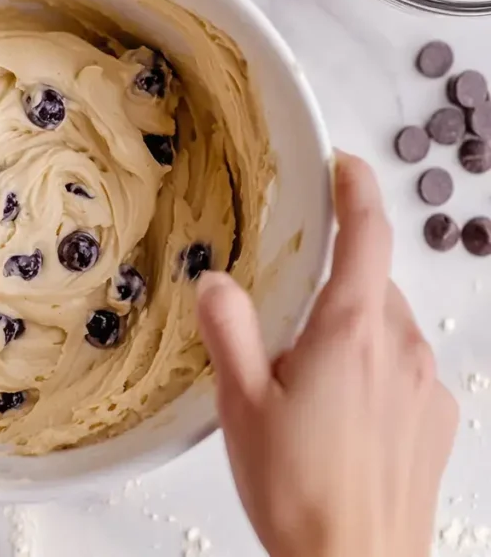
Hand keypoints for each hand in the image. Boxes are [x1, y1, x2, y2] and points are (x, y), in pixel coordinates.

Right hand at [196, 153, 457, 556]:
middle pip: (374, 285)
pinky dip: (374, 370)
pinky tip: (339, 416)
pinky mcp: (437, 420)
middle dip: (334, 287)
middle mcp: (399, 349)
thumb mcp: (241, 404)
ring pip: (388, 327)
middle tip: (286, 330)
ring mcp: (425, 386)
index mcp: (349, 333)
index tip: (345, 165)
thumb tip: (217, 281)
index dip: (357, 191)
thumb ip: (230, 331)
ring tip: (306, 386)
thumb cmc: (299, 490)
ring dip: (351, 333)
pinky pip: (405, 368)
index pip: (368, 236)